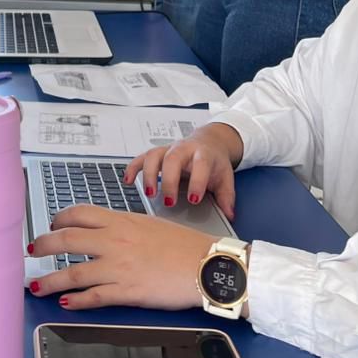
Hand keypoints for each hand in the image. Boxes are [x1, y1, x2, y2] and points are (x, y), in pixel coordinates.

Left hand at [28, 206, 215, 310]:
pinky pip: (94, 296)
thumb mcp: (148, 223)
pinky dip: (76, 301)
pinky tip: (65, 303)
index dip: (58, 218)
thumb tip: (106, 228)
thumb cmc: (183, 245)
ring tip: (36, 285)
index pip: (79, 213)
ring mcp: (119, 266)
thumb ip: (123, 225)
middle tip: (31, 251)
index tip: (51, 225)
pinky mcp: (127, 291)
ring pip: (73, 272)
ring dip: (50, 280)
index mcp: (121, 220)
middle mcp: (115, 241)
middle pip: (67, 239)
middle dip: (43, 246)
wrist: (205, 265)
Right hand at [123, 123, 242, 219]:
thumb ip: (226, 197)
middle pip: (173, 159)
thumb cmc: (214, 162)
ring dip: (149, 174)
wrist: (210, 141)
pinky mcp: (158, 152)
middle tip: (168, 201)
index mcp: (203, 154)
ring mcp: (169, 149)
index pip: (200, 165)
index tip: (194, 198)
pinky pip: (141, 157)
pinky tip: (127, 180)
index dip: (196, 181)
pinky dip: (133, 167)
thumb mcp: (225, 177)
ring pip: (154, 156)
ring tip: (149, 193)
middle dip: (169, 180)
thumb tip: (230, 215)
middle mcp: (184, 149)